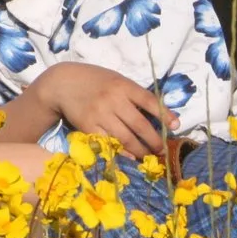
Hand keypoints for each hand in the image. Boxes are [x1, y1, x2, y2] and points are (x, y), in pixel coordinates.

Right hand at [32, 63, 171, 157]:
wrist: (61, 83)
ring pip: (126, 138)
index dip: (164, 115)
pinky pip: (108, 143)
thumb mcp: (116, 80)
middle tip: (162, 151)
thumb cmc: (94, 81)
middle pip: (140, 125)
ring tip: (148, 156)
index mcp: (122, 85)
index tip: (176, 126)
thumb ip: (135, 95)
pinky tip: (128, 157)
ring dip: (140, 150)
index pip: (149, 101)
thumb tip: (162, 114)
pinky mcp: (87, 125)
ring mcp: (99, 113)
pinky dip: (120, 152)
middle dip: (154, 141)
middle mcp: (112, 99)